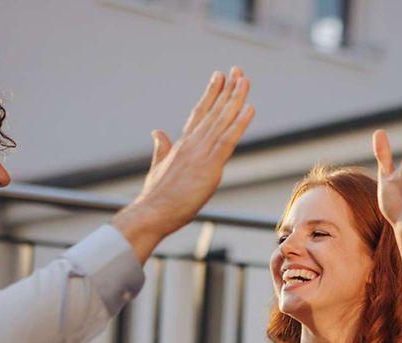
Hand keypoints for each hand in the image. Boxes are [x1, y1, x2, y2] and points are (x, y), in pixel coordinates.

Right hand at [113, 67, 254, 262]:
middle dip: (227, 90)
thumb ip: (161, 148)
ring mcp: (201, 153)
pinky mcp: (210, 166)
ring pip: (222, 121)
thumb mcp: (157, 167)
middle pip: (214, 112)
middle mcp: (192, 144)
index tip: (219, 77)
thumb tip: (157, 132)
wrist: (152, 212)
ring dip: (236, 99)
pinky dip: (239, 123)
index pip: (199, 114)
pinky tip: (249, 108)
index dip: (211, 94)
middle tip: (238, 71)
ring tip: (245, 80)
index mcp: (181, 145)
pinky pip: (228, 140)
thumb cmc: (154, 197)